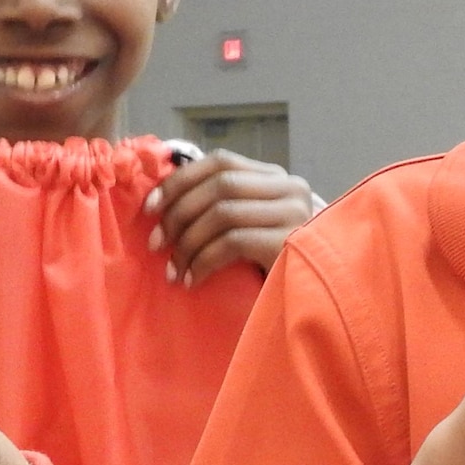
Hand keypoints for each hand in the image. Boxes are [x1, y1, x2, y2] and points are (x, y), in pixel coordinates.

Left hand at [145, 151, 322, 286]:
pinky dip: (205, 261)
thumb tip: (164, 198)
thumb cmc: (274, 268)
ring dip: (188, 243)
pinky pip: (232, 242)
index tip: (149, 208)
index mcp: (277, 178)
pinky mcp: (290, 243)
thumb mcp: (250, 228)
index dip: (180, 180)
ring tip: (174, 269)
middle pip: (219, 184)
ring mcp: (294, 214)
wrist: (315, 302)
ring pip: (222, 212)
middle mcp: (290, 188)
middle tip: (155, 244)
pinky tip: (194, 280)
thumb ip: (224, 207)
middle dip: (178, 213)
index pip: (220, 162)